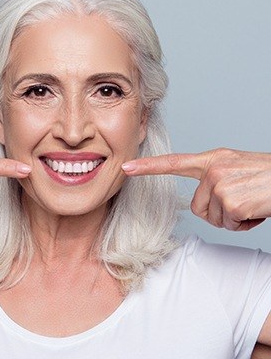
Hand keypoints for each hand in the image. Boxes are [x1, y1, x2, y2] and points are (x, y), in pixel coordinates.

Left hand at [122, 148, 270, 230]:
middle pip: (197, 207)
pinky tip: (257, 209)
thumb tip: (202, 201)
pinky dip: (245, 224)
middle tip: (243, 201)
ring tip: (252, 203)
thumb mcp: (237, 168)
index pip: (174, 163)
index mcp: (213, 159)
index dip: (148, 167)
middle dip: (219, 212)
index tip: (127, 168)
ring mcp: (220, 183)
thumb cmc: (268, 178)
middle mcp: (213, 168)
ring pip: (213, 218)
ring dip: (234, 218)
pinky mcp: (230, 199)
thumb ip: (214, 179)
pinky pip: (229, 224)